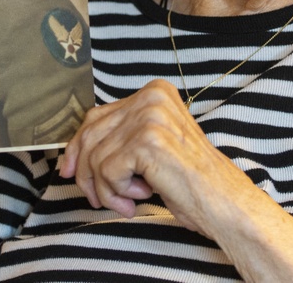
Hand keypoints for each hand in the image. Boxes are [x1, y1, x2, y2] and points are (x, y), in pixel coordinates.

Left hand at [60, 79, 252, 234]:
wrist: (223, 201)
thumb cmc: (191, 180)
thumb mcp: (152, 147)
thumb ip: (121, 138)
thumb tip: (73, 155)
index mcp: (154, 92)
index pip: (97, 116)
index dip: (77, 147)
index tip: (68, 170)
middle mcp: (151, 97)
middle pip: (90, 134)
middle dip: (85, 172)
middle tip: (96, 198)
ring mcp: (149, 117)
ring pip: (96, 157)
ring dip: (107, 189)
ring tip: (130, 200)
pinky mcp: (146, 142)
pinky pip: (107, 172)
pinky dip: (117, 193)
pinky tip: (142, 196)